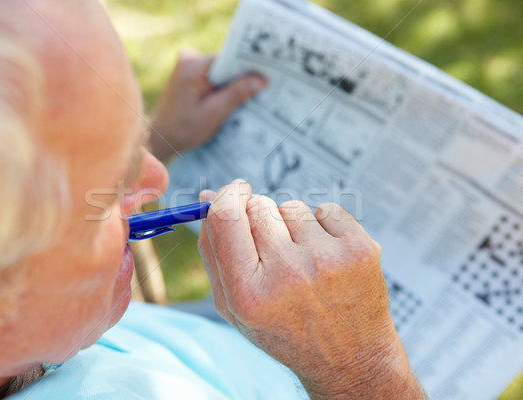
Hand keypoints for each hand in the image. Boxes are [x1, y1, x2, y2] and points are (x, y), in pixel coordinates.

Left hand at [149, 50, 266, 160]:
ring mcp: (189, 64)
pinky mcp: (190, 72)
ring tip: (249, 98)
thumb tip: (262, 79)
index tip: (269, 75)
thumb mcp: (214, 113)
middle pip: (227, 63)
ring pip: (222, 70)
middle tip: (264, 89)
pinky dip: (224, 87)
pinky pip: (215, 75)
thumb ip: (236, 94)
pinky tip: (232, 100)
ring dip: (234, 84)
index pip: (230, 58)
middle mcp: (189, 58)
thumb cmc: (183, 129)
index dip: (250, 67)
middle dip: (243, 77)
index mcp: (192, 65)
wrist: (161, 137)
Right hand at [198, 180, 424, 398]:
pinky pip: (326, 209)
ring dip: (292, 226)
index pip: (225, 217)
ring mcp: (328, 261)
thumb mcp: (235, 306)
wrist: (350, 358)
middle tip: (275, 249)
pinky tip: (327, 257)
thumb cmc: (285, 330)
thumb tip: (208, 195)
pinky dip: (323, 226)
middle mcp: (288, 275)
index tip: (235, 192)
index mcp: (249, 294)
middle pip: (258, 207)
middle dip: (260, 218)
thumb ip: (213, 251)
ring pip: (292, 207)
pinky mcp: (360, 249)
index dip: (227, 196)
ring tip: (304, 261)